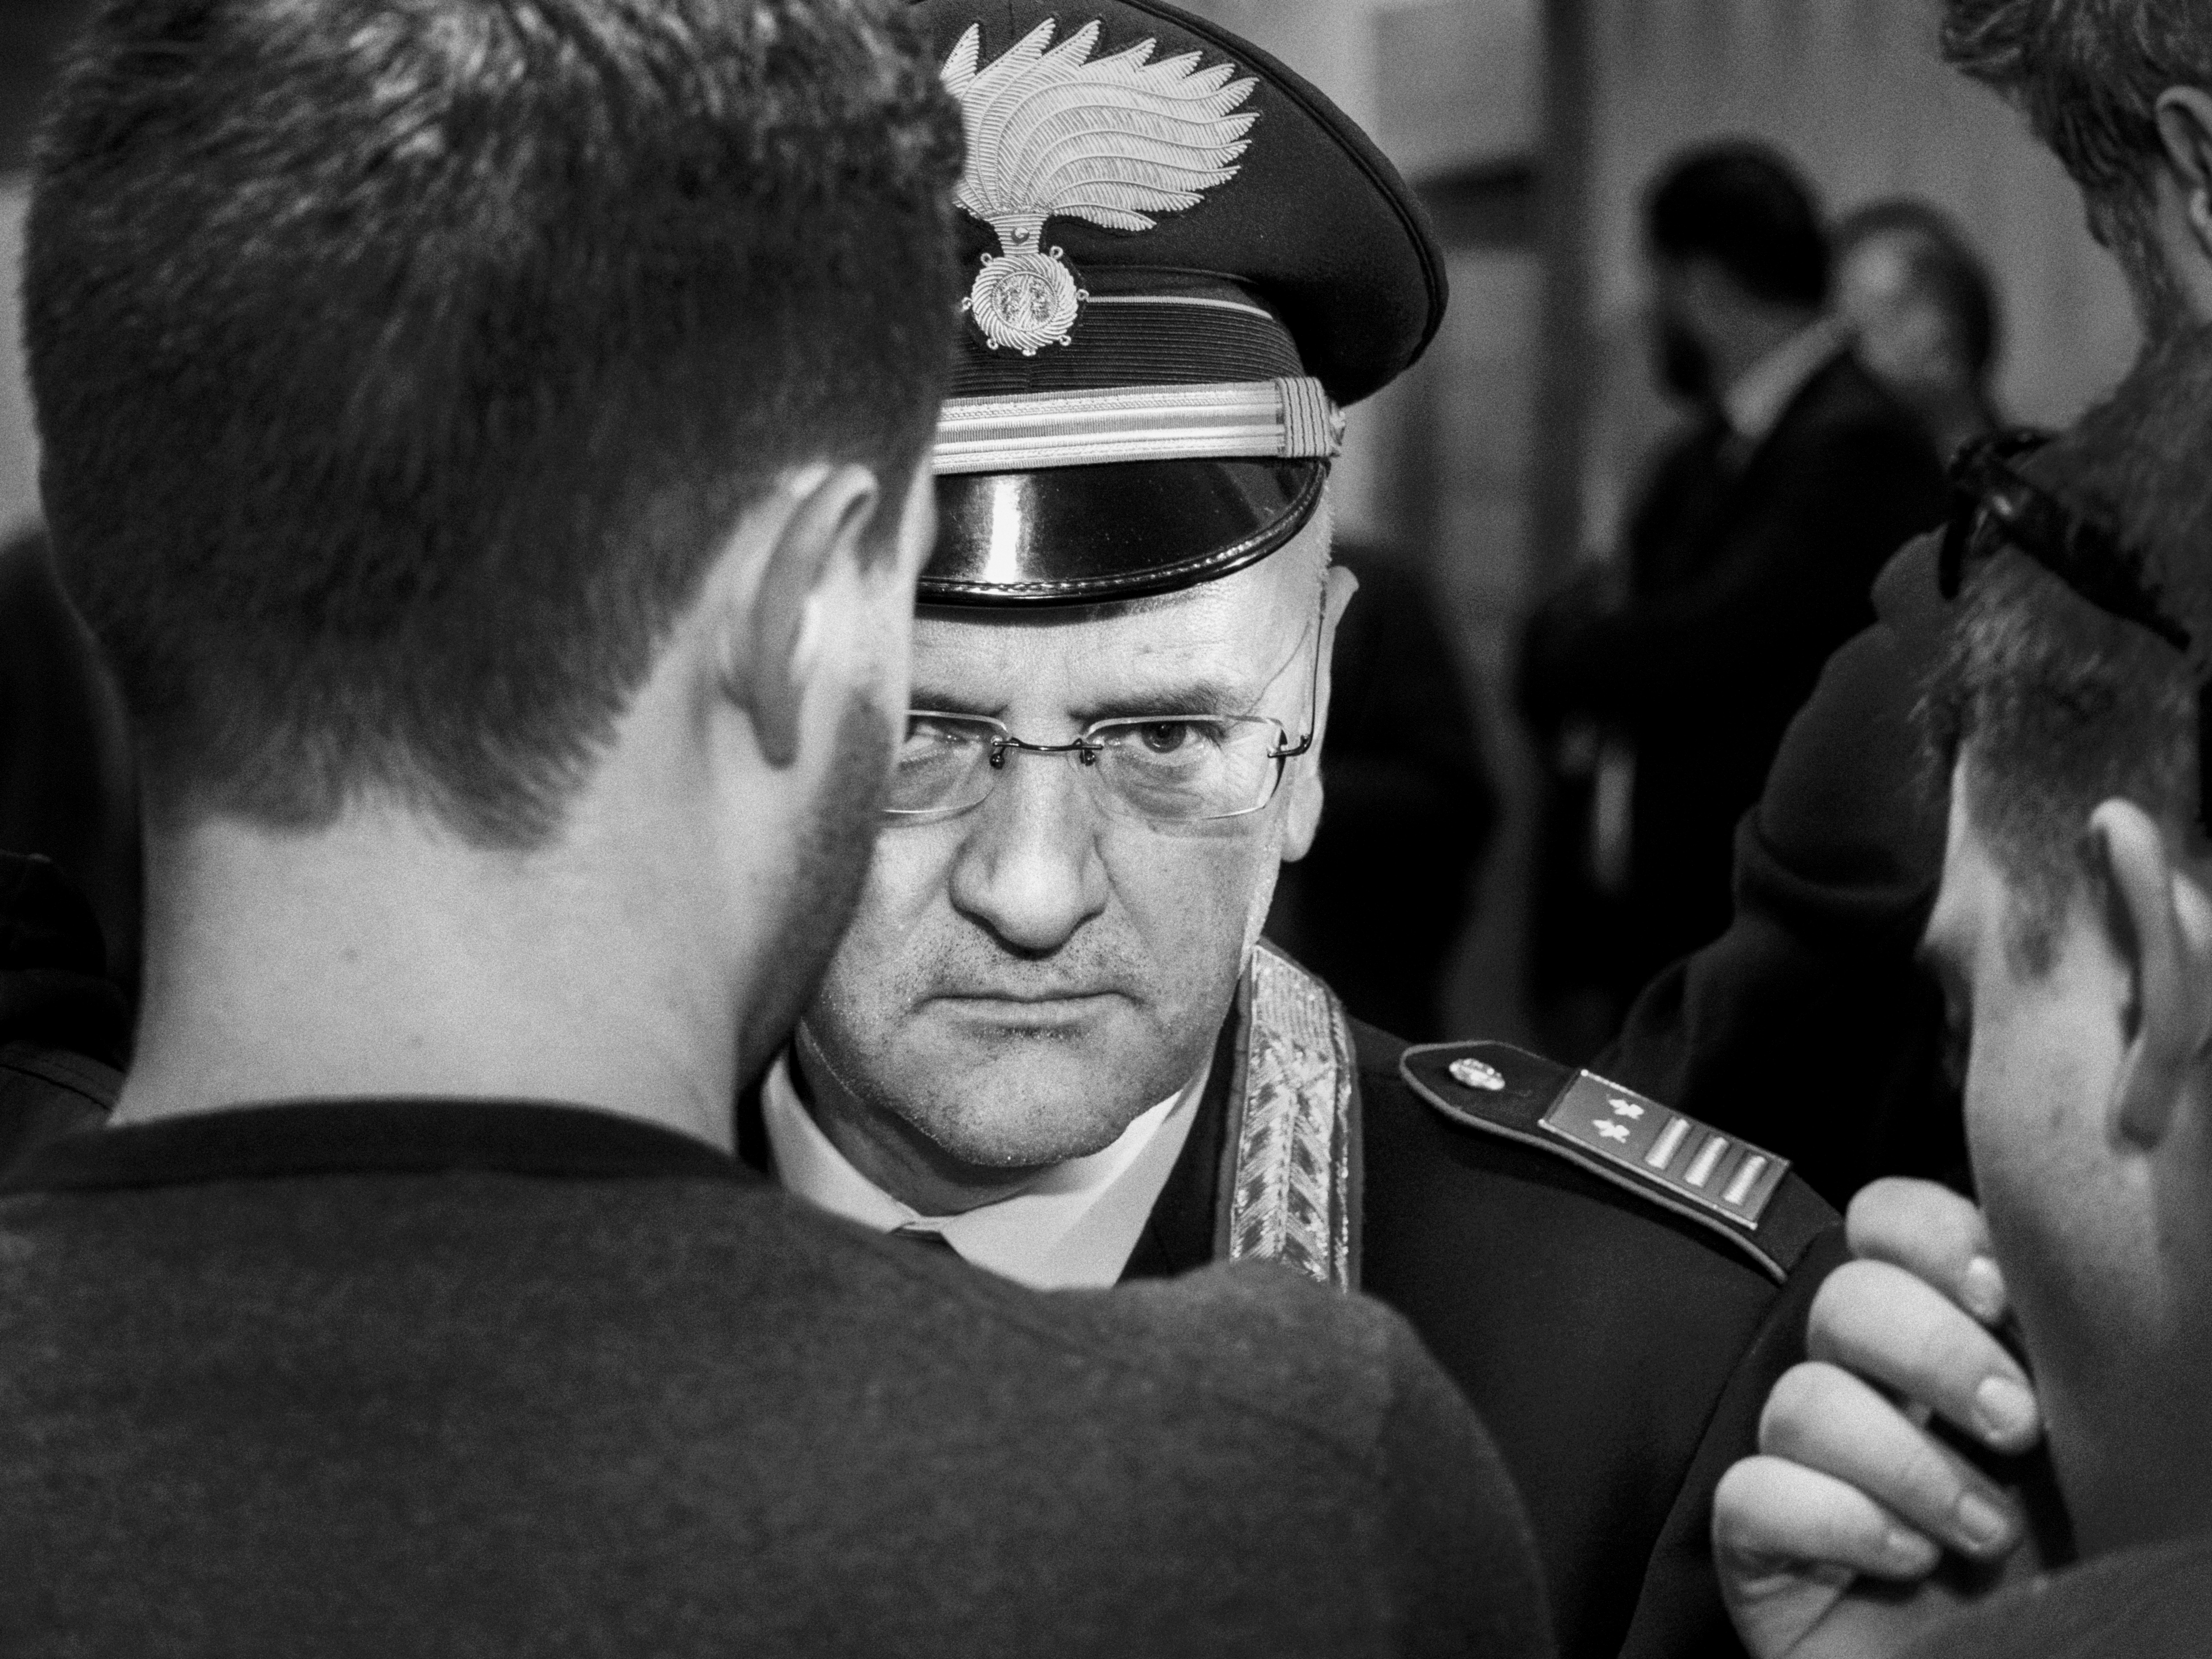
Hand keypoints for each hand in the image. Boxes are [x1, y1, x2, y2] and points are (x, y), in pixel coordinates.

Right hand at [1714, 1178, 2047, 1658]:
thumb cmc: (2080, 1573)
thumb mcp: (2098, 1444)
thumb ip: (2068, 1350)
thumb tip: (2037, 1269)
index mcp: (1944, 1342)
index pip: (1887, 1223)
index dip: (1927, 1236)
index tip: (2000, 1297)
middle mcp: (1869, 1391)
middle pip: (1843, 1299)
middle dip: (1934, 1355)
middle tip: (2018, 1428)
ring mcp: (1805, 1466)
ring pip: (1800, 1400)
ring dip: (1905, 1463)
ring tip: (1986, 1533)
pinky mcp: (1763, 1543)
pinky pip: (1752, 1494)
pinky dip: (1836, 1520)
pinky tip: (1907, 1559)